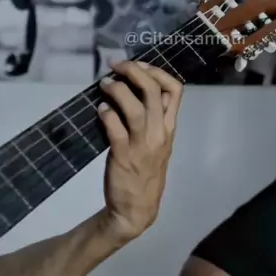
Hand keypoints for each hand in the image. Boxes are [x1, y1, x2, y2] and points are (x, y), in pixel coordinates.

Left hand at [97, 61, 182, 243]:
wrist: (136, 210)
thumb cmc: (145, 174)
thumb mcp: (158, 145)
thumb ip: (154, 120)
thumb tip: (136, 90)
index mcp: (170, 129)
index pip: (176, 91)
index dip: (157, 71)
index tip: (139, 64)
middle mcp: (159, 134)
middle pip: (153, 92)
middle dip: (134, 71)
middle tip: (115, 65)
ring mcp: (142, 145)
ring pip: (135, 108)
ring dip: (118, 90)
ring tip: (104, 83)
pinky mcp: (123, 156)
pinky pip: (116, 129)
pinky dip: (107, 114)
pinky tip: (100, 109)